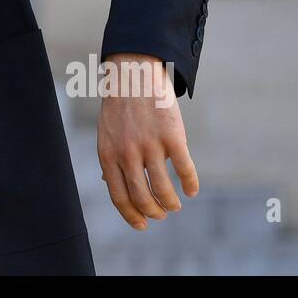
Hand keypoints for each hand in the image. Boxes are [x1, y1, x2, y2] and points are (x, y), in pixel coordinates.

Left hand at [95, 52, 198, 229]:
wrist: (134, 72)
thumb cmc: (119, 104)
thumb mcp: (105, 132)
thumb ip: (109, 158)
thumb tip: (108, 184)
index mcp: (108, 154)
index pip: (119, 196)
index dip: (131, 216)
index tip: (142, 225)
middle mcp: (127, 154)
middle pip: (142, 198)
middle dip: (153, 212)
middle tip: (161, 214)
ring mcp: (150, 145)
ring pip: (163, 190)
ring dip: (170, 203)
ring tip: (175, 205)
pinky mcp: (172, 136)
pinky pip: (185, 169)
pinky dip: (190, 184)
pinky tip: (191, 190)